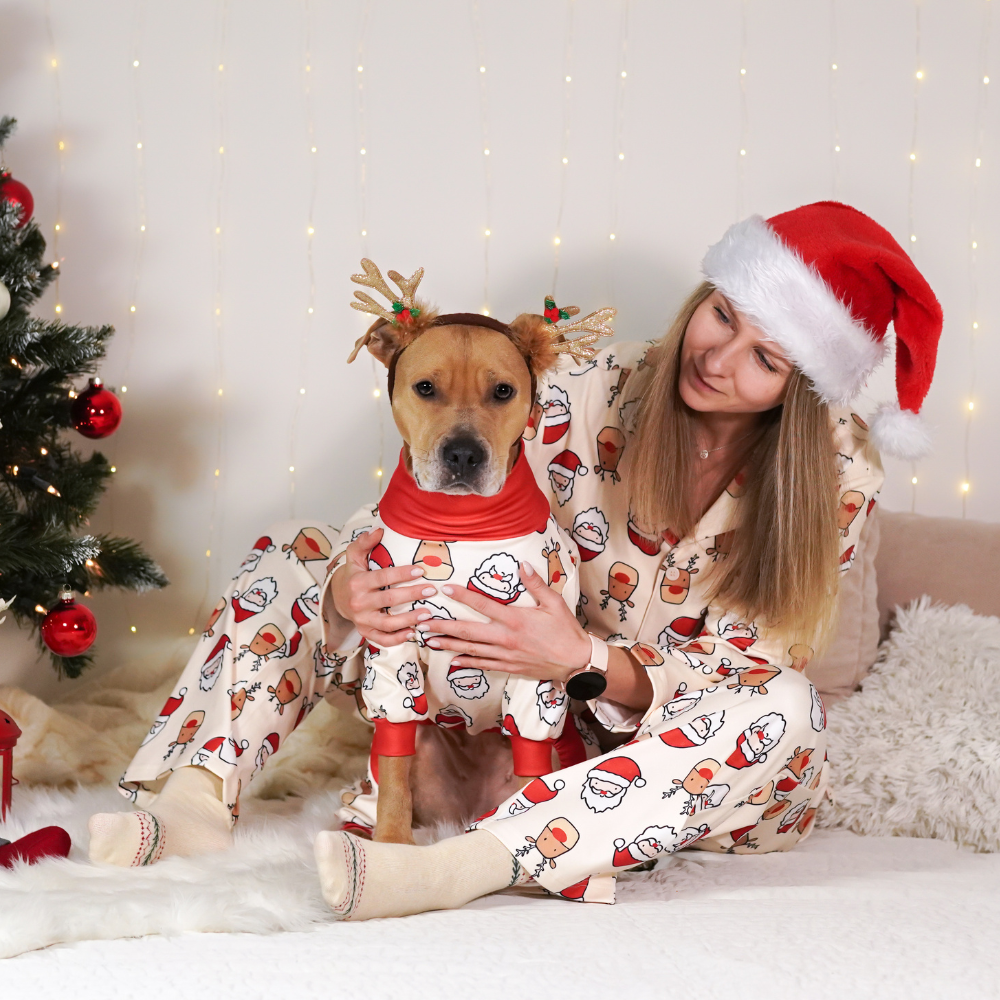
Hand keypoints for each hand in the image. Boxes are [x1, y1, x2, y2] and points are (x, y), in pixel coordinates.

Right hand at [331, 528, 437, 646]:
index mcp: (358, 582)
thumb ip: (364, 542)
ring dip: (409, 619)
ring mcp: (362, 620)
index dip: (402, 574)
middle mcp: (359, 602)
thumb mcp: (354, 556)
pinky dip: (398, 639)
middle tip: (431, 590)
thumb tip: (379, 530)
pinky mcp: (366, 632)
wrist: (338, 598)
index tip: (421, 570)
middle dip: (412, 595)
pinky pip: (382, 639)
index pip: (383, 577)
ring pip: (388, 623)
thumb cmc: (353, 574)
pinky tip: (413, 633)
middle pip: (389, 599)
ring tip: (428, 614)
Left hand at [417, 560, 591, 683]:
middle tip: (422, 623)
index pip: (483, 605)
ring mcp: (505, 655)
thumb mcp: (554, 603)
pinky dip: (466, 662)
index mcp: (515, 619)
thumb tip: (523, 565)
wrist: (576, 662)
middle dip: (443, 626)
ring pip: (471, 649)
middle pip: (468, 631)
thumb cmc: (566, 631)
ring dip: (448, 644)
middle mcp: (506, 638)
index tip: (445, 589)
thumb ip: (536, 584)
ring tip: (429, 640)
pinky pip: (483, 665)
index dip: (463, 596)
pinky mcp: (509, 667)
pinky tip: (452, 660)